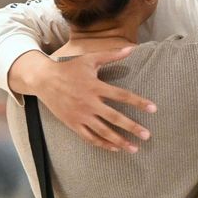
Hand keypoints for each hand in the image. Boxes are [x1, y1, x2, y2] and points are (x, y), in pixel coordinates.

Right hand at [18, 48, 156, 152]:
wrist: (44, 80)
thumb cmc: (69, 69)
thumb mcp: (90, 59)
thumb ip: (112, 55)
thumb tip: (131, 49)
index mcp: (96, 86)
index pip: (122, 96)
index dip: (138, 102)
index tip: (153, 109)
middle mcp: (89, 103)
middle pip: (115, 118)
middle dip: (132, 127)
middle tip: (147, 135)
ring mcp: (81, 115)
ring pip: (103, 132)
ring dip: (120, 141)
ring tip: (134, 148)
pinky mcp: (73, 124)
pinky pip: (89, 137)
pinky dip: (102, 144)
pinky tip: (114, 148)